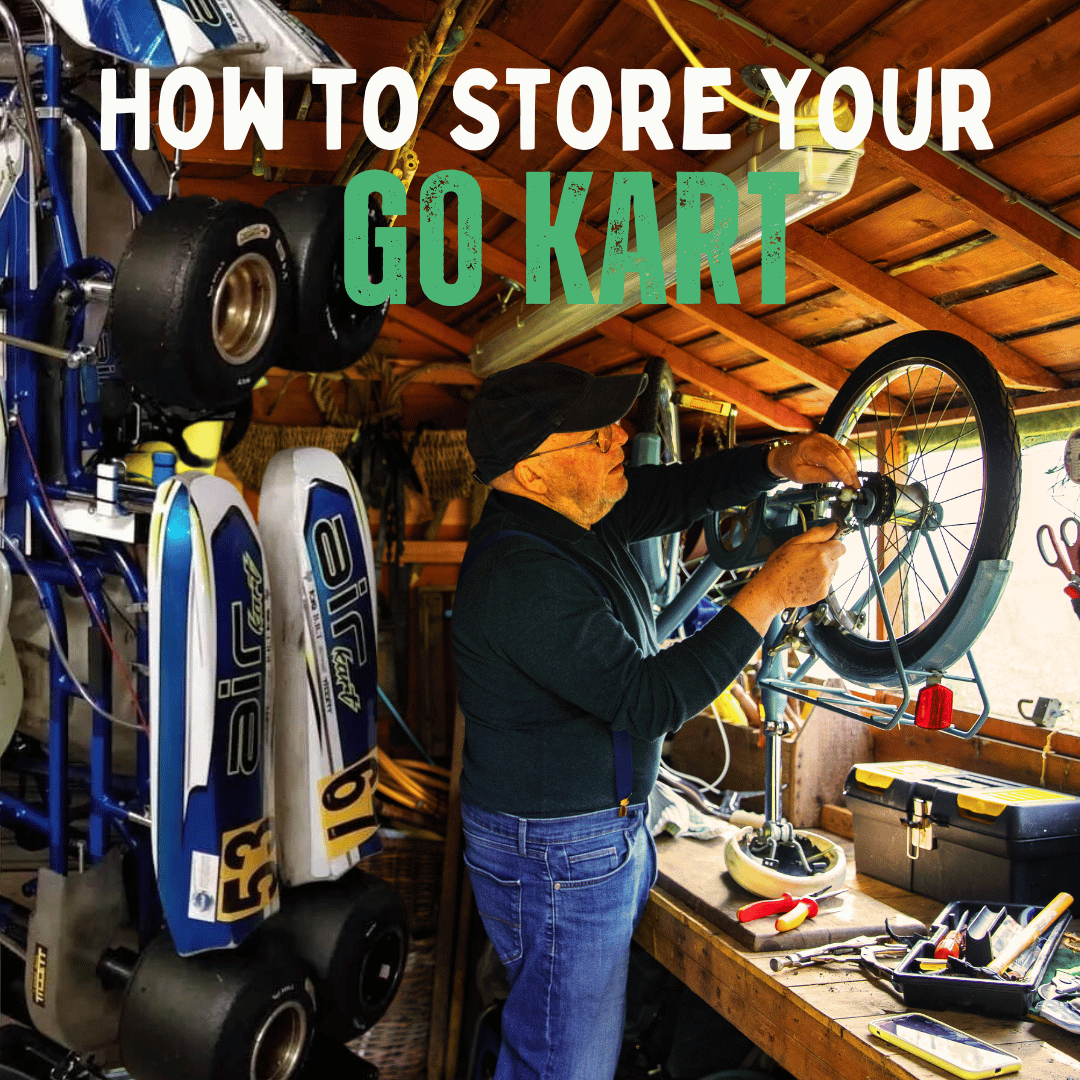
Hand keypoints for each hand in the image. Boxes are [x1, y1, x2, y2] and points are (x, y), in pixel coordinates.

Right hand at [730, 525, 845, 634]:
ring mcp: (825, 582)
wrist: (772, 591)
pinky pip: (826, 582)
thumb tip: (832, 527)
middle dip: (826, 557)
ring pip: (832, 571)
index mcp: (820, 554)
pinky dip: (819, 581)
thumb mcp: (793, 543)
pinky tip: (805, 580)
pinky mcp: (823, 592)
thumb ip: (816, 533)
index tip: (821, 547)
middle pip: (837, 558)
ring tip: (805, 571)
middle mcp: (826, 568)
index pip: (840, 546)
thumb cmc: (779, 566)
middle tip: (808, 559)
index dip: (831, 545)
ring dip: (823, 569)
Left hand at [767, 434, 858, 487]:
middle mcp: (818, 439)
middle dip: (850, 471)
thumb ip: (820, 476)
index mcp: (808, 447)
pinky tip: (850, 472)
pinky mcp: (829, 441)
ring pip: (845, 451)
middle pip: (840, 454)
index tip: (849, 482)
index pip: (830, 458)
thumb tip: (839, 478)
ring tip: (854, 481)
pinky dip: (848, 462)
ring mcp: (825, 438)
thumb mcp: (801, 475)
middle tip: (855, 485)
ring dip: (851, 467)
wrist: (784, 457)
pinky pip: (843, 450)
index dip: (842, 471)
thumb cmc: (790, 466)